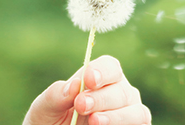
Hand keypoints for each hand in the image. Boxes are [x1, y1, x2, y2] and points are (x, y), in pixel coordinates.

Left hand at [23, 55, 151, 124]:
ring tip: (94, 121)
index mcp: (99, 78)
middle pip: (121, 89)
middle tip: (81, 105)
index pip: (109, 66)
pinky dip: (125, 124)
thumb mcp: (44, 108)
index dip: (102, 71)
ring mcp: (129, 112)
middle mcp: (119, 92)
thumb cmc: (50, 121)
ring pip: (135, 110)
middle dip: (102, 98)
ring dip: (116, 115)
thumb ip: (55, 95)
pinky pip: (141, 123)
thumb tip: (74, 85)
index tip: (88, 80)